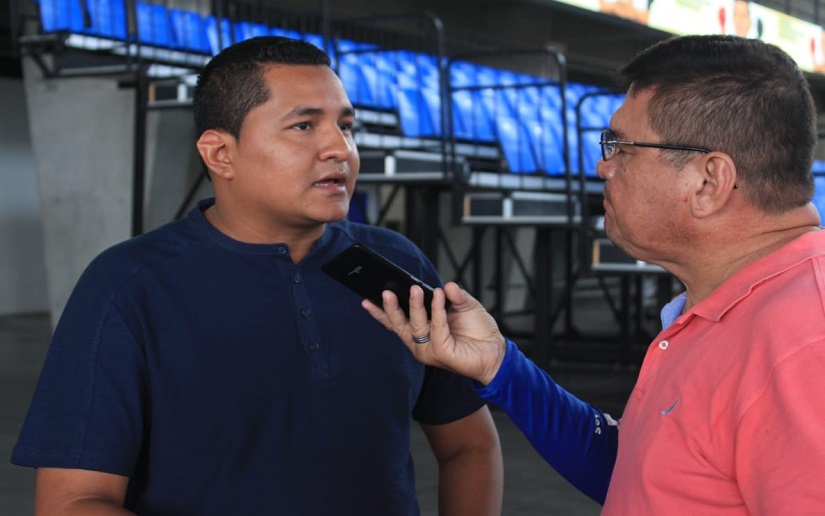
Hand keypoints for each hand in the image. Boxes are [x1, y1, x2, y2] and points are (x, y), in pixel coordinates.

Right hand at [362, 282, 506, 384]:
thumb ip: (454, 295)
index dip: (380, 312)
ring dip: (414, 306)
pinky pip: (436, 328)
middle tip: (385, 291)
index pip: (395, 322)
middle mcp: (421, 343)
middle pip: (399, 325)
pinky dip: (436, 311)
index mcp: (421, 331)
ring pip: (416, 326)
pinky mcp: (441, 354)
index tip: (367, 298)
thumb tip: (446, 285)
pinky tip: (438, 296)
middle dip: (390, 308)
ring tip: (414, 289)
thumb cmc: (478, 331)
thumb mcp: (465, 305)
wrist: (496, 351)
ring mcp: (429, 350)